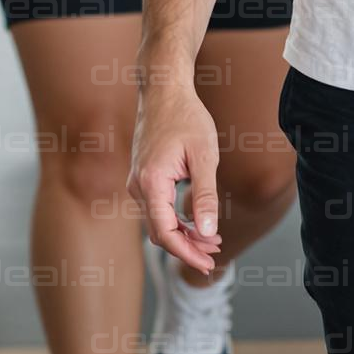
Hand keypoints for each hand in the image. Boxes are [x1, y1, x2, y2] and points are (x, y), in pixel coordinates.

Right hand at [128, 75, 222, 278]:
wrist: (164, 90)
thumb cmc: (186, 118)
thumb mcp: (204, 156)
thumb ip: (205, 196)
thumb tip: (207, 231)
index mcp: (151, 182)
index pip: (165, 233)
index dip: (187, 253)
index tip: (208, 263)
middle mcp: (138, 186)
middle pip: (160, 232)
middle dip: (188, 247)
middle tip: (216, 253)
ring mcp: (137, 182)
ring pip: (158, 222)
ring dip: (183, 235)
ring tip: (212, 240)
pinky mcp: (142, 177)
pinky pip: (156, 208)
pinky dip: (175, 220)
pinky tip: (196, 221)